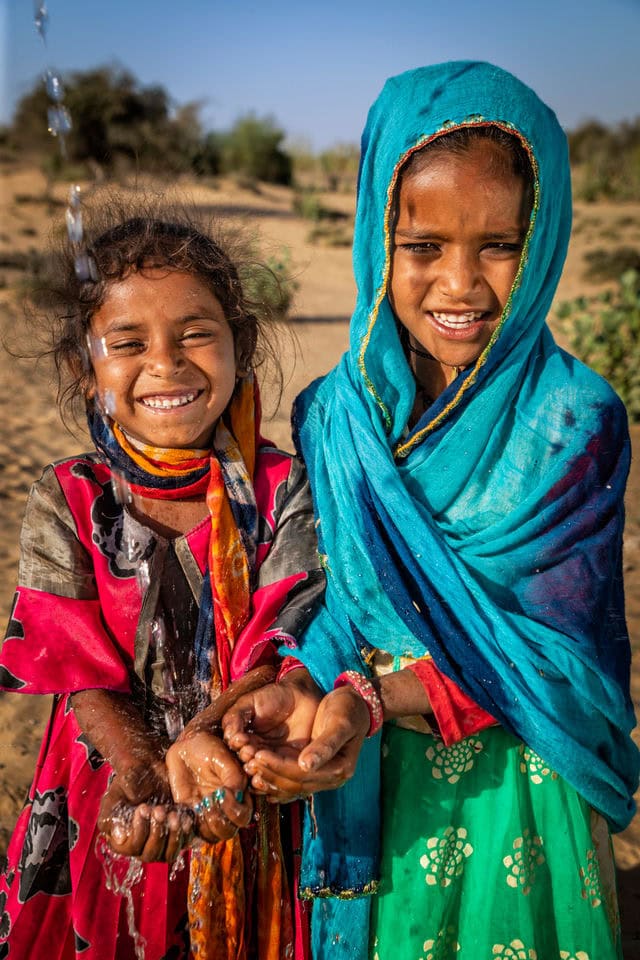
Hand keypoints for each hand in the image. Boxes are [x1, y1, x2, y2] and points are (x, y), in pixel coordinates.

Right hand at [98, 762, 193, 862]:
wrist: (151, 768)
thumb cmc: (129, 780)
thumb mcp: (117, 792)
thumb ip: (112, 812)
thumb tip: (119, 838)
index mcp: (122, 839)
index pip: (131, 848)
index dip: (138, 831)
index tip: (142, 808)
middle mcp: (141, 846)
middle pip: (150, 855)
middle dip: (157, 833)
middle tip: (159, 809)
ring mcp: (161, 843)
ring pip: (168, 855)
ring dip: (173, 837)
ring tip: (174, 815)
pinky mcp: (177, 835)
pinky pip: (184, 845)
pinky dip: (186, 834)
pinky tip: (187, 818)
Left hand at [166, 731, 251, 842]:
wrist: (186, 746)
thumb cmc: (207, 747)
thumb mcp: (222, 757)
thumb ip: (232, 776)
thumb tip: (235, 797)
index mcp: (239, 794)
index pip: (244, 816)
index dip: (235, 811)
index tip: (223, 793)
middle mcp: (225, 807)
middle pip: (228, 831)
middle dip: (220, 821)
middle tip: (208, 801)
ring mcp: (207, 812)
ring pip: (211, 835)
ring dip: (205, 824)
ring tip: (199, 803)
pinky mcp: (189, 812)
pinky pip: (190, 829)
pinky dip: (187, 824)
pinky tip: (184, 807)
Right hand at [222, 670, 322, 767]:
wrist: (300, 696)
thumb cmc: (273, 697)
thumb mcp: (250, 703)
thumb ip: (236, 716)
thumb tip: (229, 735)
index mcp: (245, 740)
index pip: (236, 748)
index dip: (236, 745)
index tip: (239, 739)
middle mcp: (256, 753)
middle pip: (247, 762)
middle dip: (246, 757)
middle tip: (249, 751)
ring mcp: (273, 760)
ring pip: (262, 771)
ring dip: (258, 767)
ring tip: (258, 758)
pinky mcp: (290, 764)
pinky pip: (281, 775)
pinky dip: (273, 776)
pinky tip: (270, 769)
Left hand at [240, 684, 369, 800]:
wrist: (356, 705)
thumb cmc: (348, 709)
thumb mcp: (339, 723)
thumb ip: (325, 744)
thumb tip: (305, 764)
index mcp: (339, 769)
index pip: (303, 774)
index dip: (279, 766)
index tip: (259, 755)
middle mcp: (331, 778)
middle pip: (295, 784)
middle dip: (270, 773)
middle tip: (248, 762)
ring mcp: (322, 777)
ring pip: (291, 787)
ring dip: (270, 779)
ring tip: (249, 769)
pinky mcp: (314, 771)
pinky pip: (292, 782)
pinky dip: (275, 781)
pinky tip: (258, 779)